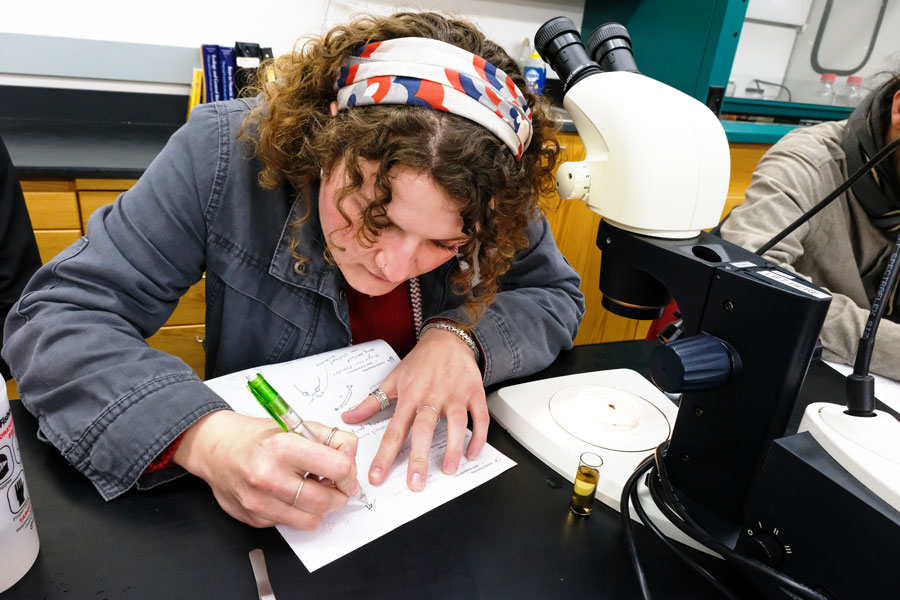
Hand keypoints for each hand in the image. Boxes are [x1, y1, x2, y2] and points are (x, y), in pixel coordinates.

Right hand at [173, 410, 359, 529]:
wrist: (215, 448)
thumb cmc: (256, 437)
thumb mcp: (295, 425)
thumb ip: (330, 439)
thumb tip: (351, 458)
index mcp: (282, 447)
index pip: (336, 468)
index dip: (349, 472)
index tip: (347, 473)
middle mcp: (269, 476)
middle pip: (326, 500)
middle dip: (340, 495)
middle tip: (337, 486)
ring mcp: (259, 502)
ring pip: (311, 519)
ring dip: (321, 508)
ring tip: (314, 490)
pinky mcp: (254, 518)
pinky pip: (291, 524)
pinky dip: (298, 513)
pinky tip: (291, 496)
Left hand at [341, 327, 487, 490]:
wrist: (448, 338)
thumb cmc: (420, 361)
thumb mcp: (393, 379)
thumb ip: (371, 403)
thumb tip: (348, 418)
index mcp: (410, 395)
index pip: (394, 429)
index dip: (385, 455)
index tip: (377, 475)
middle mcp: (432, 396)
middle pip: (424, 429)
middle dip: (419, 458)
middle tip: (415, 483)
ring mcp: (456, 395)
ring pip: (456, 425)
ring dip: (453, 449)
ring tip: (448, 470)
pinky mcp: (474, 393)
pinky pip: (480, 418)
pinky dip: (479, 437)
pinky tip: (471, 454)